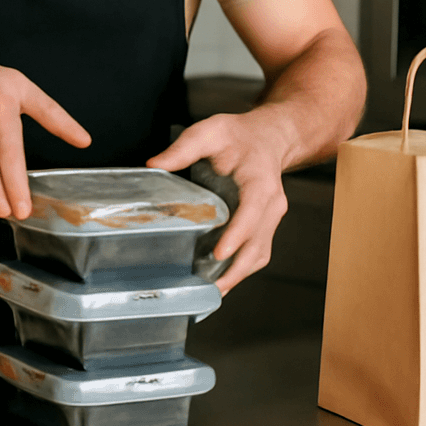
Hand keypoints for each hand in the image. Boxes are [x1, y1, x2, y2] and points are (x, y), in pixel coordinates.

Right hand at [0, 38, 90, 219]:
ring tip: (4, 211)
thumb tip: (84, 140)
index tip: (78, 147)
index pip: (40, 120)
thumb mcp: (20, 86)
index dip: (60, 132)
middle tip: (23, 211)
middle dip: (15, 190)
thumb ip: (51, 114)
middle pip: (5, 159)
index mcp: (10, 99)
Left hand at [146, 112, 290, 294]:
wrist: (268, 139)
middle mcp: (272, 204)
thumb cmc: (238, 136)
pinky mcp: (265, 227)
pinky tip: (219, 281)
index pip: (251, 212)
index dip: (237, 235)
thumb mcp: (210, 131)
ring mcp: (271, 219)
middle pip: (258, 243)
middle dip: (236, 268)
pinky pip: (256, 253)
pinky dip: (240, 270)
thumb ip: (184, 148)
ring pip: (259, 254)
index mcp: (260, 181)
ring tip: (212, 293)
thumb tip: (153, 164)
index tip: (219, 253)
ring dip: (238, 275)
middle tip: (210, 288)